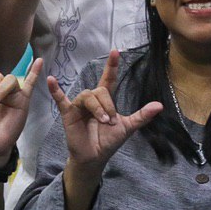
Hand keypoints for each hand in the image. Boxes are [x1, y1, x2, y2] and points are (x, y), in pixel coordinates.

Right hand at [47, 49, 162, 174]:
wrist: (95, 157)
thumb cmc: (109, 141)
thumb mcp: (128, 127)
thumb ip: (142, 115)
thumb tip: (160, 105)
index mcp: (106, 100)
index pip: (108, 79)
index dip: (112, 66)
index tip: (116, 52)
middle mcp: (92, 100)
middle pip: (99, 90)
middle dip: (107, 105)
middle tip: (110, 121)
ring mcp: (79, 106)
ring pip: (87, 95)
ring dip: (96, 107)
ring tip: (102, 121)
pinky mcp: (68, 114)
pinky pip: (61, 99)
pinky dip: (55, 90)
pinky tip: (51, 81)